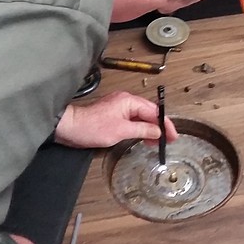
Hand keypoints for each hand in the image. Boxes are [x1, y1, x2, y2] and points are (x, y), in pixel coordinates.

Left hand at [54, 90, 178, 148]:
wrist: (70, 127)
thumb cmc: (92, 127)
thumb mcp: (121, 131)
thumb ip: (142, 129)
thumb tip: (157, 131)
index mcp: (129, 101)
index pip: (154, 111)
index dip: (165, 124)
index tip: (172, 135)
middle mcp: (125, 101)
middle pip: (149, 113)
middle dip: (159, 127)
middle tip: (167, 141)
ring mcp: (119, 107)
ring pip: (141, 117)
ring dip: (150, 129)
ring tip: (157, 142)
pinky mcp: (113, 115)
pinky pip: (132, 120)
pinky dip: (140, 129)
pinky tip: (143, 138)